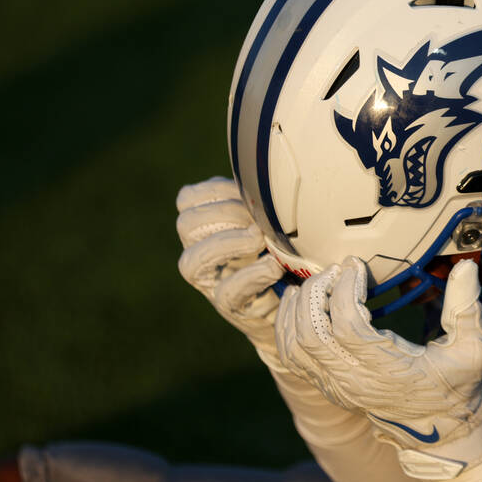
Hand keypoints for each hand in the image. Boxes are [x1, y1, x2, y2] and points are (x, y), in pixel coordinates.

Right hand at [176, 177, 283, 350]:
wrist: (295, 299)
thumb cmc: (283, 249)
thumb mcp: (269, 219)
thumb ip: (259, 199)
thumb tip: (267, 173)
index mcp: (207, 225)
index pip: (188, 200)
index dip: (214, 191)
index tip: (246, 191)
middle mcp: (200, 253)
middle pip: (187, 225)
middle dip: (223, 214)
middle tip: (256, 220)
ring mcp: (211, 282)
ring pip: (192, 262)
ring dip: (228, 244)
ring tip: (259, 239)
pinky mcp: (230, 308)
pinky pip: (228, 291)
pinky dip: (252, 275)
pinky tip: (273, 266)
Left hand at [276, 256, 481, 479]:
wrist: (439, 433)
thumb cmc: (456, 388)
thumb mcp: (473, 349)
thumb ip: (466, 307)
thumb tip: (466, 266)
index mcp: (388, 370)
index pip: (347, 326)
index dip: (345, 290)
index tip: (356, 266)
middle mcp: (355, 381)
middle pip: (311, 333)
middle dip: (316, 292)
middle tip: (334, 271)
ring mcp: (336, 386)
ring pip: (294, 345)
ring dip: (296, 308)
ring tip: (314, 283)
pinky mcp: (327, 387)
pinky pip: (290, 357)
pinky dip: (287, 327)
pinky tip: (300, 305)